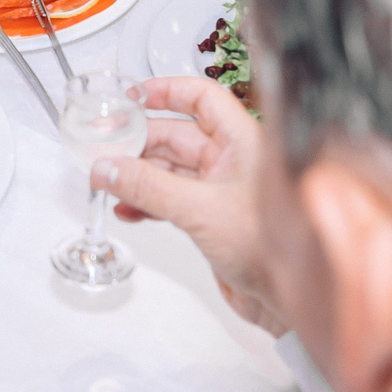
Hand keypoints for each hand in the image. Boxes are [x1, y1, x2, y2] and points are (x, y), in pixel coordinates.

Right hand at [97, 75, 287, 332]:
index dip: (167, 91)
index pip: (202, 99)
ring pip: (171, 170)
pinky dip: (146, 202)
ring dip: (138, 175)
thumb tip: (109, 168)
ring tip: (108, 181)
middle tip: (106, 148)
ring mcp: (221, 190)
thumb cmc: (271, 250)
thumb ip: (149, 188)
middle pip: (178, 135)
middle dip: (140, 141)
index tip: (134, 96)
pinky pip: (171, 200)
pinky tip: (126, 210)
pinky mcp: (211, 219)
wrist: (286, 300)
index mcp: (243, 142)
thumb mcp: (200, 210)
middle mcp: (233, 161)